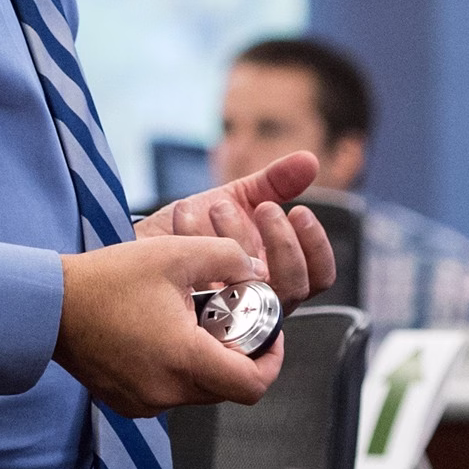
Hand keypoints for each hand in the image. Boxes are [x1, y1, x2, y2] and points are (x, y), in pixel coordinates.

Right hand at [54, 235, 285, 416]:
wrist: (48, 305)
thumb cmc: (106, 279)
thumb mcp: (175, 254)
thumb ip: (227, 257)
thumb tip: (256, 270)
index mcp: (184, 360)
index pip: (252, 385)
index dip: (273, 361)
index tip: (271, 336)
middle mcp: (167, 391)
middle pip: (227, 386)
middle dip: (237, 353)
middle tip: (226, 317)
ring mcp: (145, 402)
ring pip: (199, 390)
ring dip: (205, 360)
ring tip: (188, 320)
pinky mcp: (128, 402)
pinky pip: (170, 391)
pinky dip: (177, 368)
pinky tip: (160, 334)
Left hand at [134, 151, 336, 308]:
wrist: (149, 238)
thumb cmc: (200, 223)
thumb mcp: (240, 197)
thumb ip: (276, 182)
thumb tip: (310, 160)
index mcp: (278, 273)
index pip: (319, 277)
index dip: (317, 247)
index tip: (299, 210)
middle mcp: (260, 296)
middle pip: (293, 288)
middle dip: (281, 243)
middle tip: (263, 207)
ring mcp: (228, 307)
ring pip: (252, 291)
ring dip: (238, 241)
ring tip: (219, 204)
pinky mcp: (192, 308)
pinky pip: (202, 282)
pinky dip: (196, 239)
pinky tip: (185, 213)